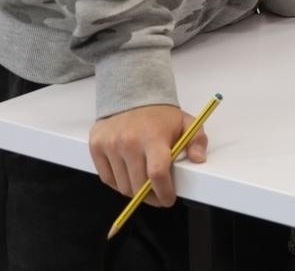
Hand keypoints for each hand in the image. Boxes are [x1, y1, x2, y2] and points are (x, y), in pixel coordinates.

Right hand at [89, 104, 206, 206]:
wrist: (131, 94)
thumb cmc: (160, 115)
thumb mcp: (186, 122)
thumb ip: (197, 140)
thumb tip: (198, 159)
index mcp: (153, 137)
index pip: (157, 174)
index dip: (164, 192)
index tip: (169, 199)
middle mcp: (129, 142)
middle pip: (138, 185)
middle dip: (151, 197)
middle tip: (159, 197)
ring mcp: (110, 145)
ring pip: (122, 185)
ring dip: (134, 192)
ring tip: (145, 187)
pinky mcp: (96, 147)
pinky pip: (107, 178)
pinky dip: (118, 184)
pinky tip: (129, 178)